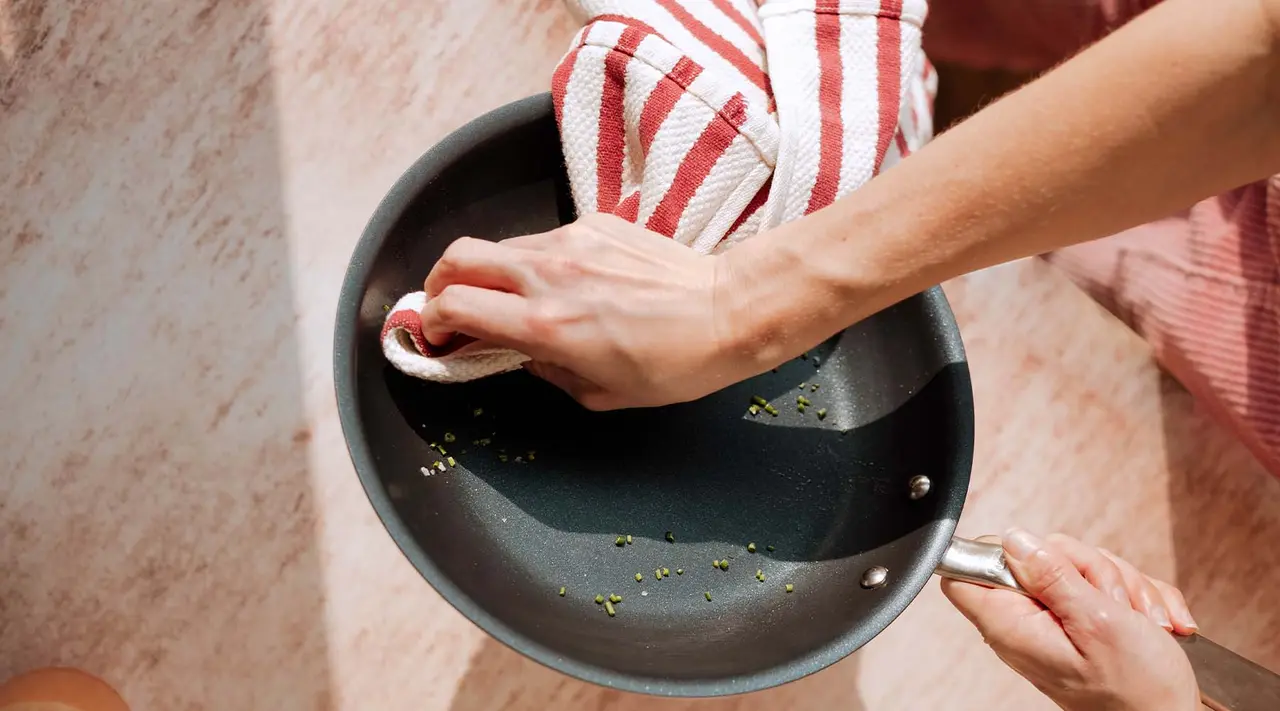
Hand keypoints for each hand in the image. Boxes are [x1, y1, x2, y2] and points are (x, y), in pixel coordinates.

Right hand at [418, 213, 756, 409]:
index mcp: (544, 325)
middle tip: (448, 308)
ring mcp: (570, 242)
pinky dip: (536, 262)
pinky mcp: (595, 224)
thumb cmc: (673, 364)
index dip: (430, 323)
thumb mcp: (600, 394)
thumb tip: (525, 356)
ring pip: (501, 247)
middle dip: (438, 284)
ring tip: (511, 300)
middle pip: (456, 258)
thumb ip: (548, 373)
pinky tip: (567, 283)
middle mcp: (547, 275)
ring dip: (489, 273)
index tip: (435, 337)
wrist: (726, 312)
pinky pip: (544, 240)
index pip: (453, 306)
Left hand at [941, 529, 1199, 710]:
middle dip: (1088, 566)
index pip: (963, 571)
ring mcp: (1053, 622)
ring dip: (1119, 585)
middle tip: (1113, 599)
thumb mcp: (1098, 622)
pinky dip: (1133, 599)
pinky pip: (1100, 585)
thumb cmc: (1138, 689)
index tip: (1041, 556)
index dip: (993, 550)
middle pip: (1034, 556)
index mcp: (1012, 625)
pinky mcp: (1080, 621)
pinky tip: (1150, 623)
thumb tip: (1013, 540)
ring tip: (1138, 619)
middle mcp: (1025, 623)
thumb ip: (1052, 576)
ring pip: (1075, 566)